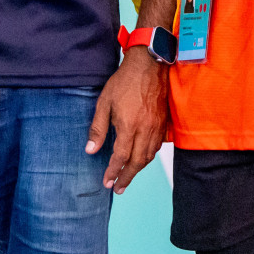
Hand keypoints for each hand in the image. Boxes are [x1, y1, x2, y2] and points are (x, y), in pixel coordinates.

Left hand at [86, 48, 168, 193]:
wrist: (149, 65)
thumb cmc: (125, 81)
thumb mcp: (104, 102)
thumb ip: (98, 128)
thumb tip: (90, 150)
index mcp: (129, 125)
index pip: (120, 157)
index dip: (113, 172)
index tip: (107, 182)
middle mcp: (145, 130)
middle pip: (137, 162)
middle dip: (126, 178)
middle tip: (118, 188)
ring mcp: (156, 127)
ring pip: (148, 157)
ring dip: (138, 170)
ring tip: (127, 177)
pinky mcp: (163, 123)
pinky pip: (157, 148)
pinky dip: (148, 158)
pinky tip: (141, 160)